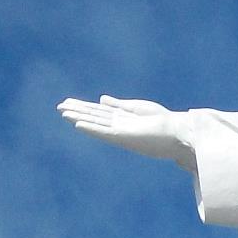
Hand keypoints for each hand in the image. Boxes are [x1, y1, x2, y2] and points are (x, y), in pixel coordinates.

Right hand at [58, 95, 195, 167]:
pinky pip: (104, 132)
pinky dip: (91, 128)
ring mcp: (119, 132)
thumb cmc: (163, 122)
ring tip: (64, 113)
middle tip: (59, 107)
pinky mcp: (124, 137)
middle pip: (93, 116)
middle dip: (77, 111)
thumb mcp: (138, 108)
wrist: (178, 133)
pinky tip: (78, 124)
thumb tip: (101, 100)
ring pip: (95, 123)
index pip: (98, 112)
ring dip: (80, 118)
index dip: (82, 107)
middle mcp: (118, 125)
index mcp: (121, 118)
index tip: (67, 103)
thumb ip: (119, 105)